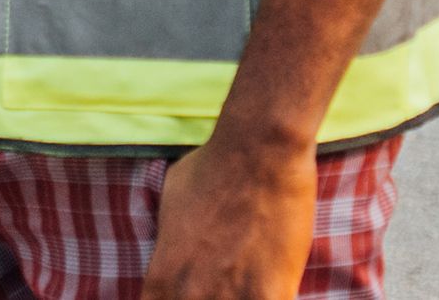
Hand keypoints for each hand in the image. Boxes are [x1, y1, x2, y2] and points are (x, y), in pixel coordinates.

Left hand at [148, 133, 315, 299]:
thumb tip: (175, 243)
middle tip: (228, 282)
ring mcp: (231, 298)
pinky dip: (273, 299)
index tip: (194, 291)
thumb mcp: (170, 199)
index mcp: (162, 275)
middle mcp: (190, 294)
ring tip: (250, 283)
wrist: (259, 152)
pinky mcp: (270, 296)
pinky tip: (276, 289)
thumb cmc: (213, 165)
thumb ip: (170, 236)